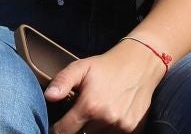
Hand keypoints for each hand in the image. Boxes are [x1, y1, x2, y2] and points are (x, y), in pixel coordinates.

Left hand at [47, 41, 163, 133]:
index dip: (58, 129)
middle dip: (78, 128)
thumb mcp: (82, 67)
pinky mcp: (133, 129)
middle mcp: (106, 120)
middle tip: (81, 114)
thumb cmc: (107, 66)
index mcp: (90, 106)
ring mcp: (121, 126)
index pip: (64, 132)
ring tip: (97, 114)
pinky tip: (110, 117)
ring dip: (94, 129)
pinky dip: (109, 130)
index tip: (58, 125)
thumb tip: (49, 97)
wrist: (141, 63)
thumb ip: (63, 81)